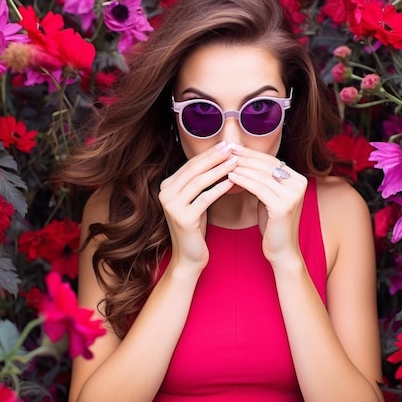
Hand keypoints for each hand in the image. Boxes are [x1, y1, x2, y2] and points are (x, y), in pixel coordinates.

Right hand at [159, 142, 236, 268]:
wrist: (189, 257)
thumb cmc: (196, 228)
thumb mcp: (195, 201)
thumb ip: (199, 182)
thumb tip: (219, 158)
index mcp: (167, 186)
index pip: (190, 164)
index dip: (209, 153)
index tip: (226, 144)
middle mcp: (165, 194)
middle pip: (194, 170)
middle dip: (214, 157)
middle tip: (232, 147)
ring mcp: (172, 206)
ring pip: (199, 182)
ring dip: (219, 169)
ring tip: (236, 161)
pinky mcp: (183, 218)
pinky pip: (204, 199)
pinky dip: (219, 188)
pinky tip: (233, 181)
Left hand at [227, 145, 307, 262]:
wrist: (282, 250)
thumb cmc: (272, 225)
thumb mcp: (269, 197)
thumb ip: (263, 180)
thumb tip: (244, 160)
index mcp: (298, 179)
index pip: (271, 160)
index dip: (251, 153)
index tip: (233, 147)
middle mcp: (299, 184)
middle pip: (266, 165)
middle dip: (245, 157)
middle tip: (226, 149)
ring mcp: (293, 194)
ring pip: (261, 175)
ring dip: (241, 167)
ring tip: (224, 161)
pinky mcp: (283, 205)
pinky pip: (258, 188)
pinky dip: (243, 180)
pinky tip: (230, 176)